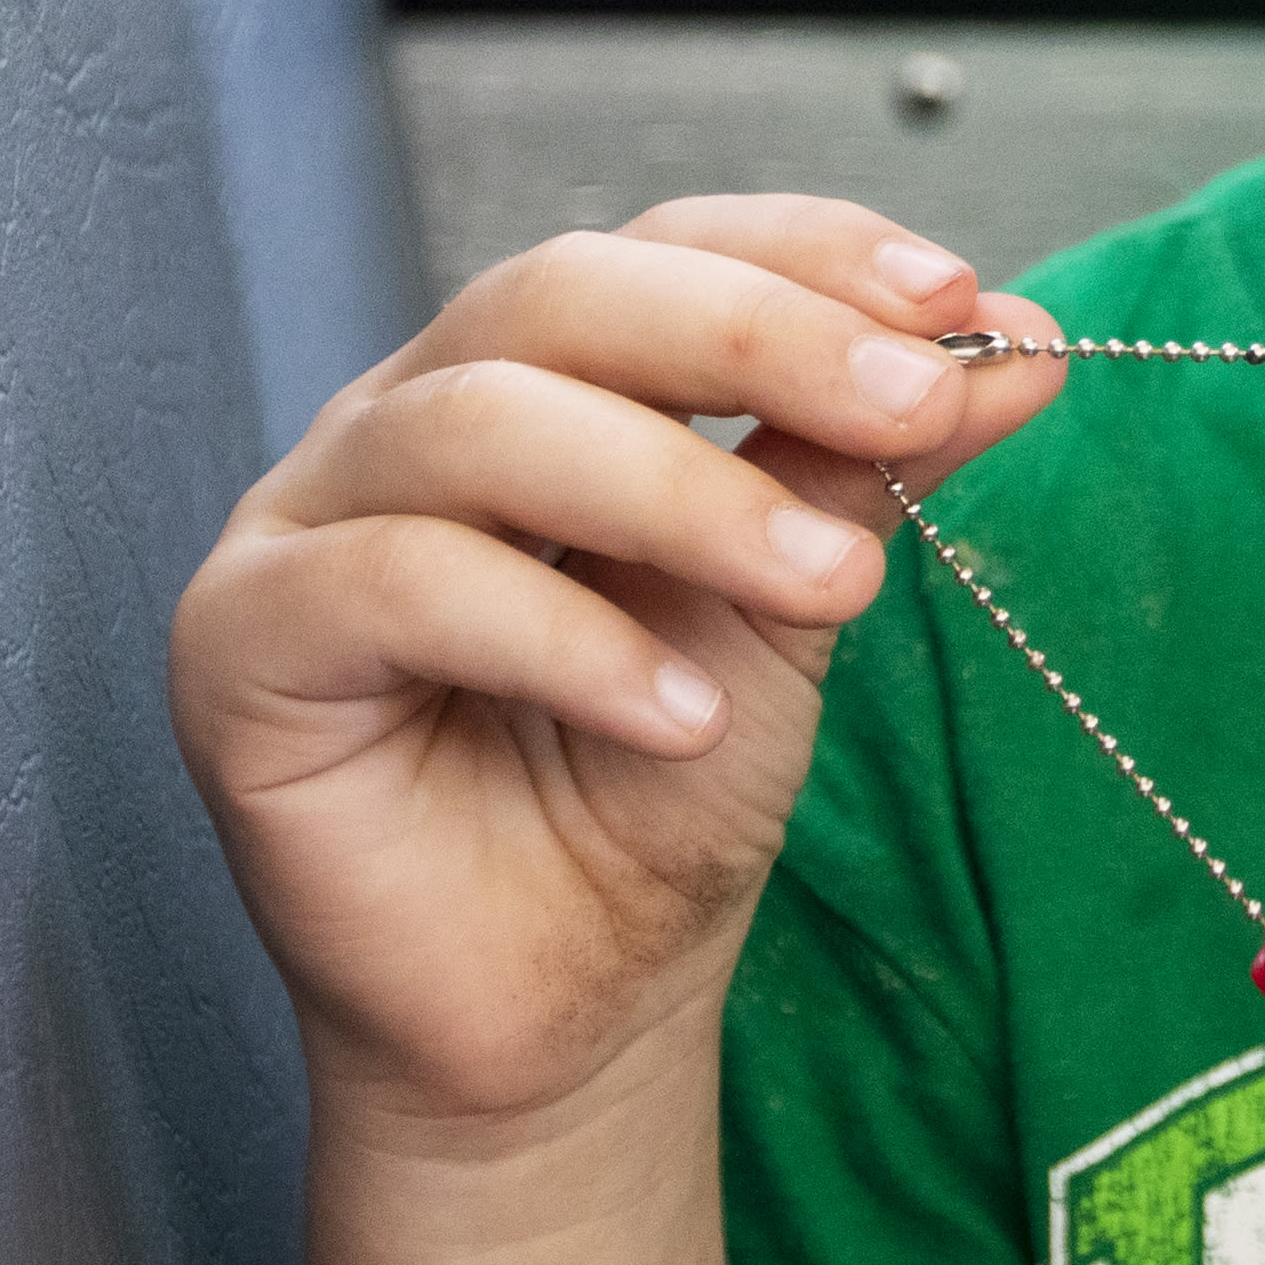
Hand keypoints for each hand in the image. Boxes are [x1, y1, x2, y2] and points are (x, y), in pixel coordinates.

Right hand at [171, 198, 1060, 1141]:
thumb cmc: (655, 798)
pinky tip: (679, 713)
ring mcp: (307, 520)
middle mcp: (408, 419)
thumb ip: (871, 464)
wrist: (568, 1014)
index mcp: (535, 379)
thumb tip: (1019, 341)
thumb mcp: (790, 604)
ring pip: (481, 424)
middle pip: (557, 297)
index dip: (803, 255)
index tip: (962, 303)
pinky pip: (400, 584)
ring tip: (830, 586)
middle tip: (914, 407)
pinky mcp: (244, 643)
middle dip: (757, 338)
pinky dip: (563, 636)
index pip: (659, 250)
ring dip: (683, 492)